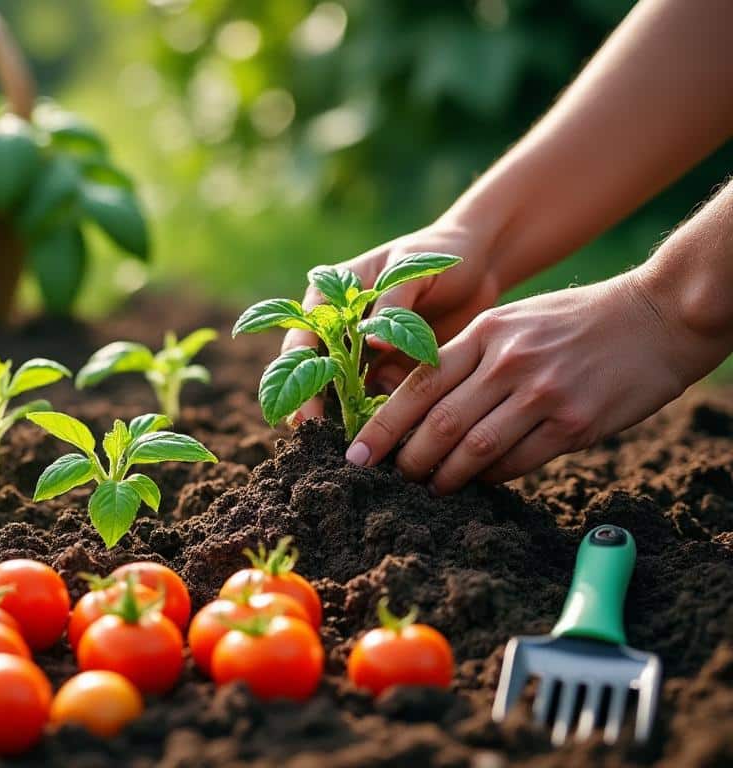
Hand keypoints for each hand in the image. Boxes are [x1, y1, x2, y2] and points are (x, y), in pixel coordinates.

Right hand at [283, 218, 503, 420]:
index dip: (296, 375)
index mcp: (330, 297)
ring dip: (345, 416)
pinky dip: (381, 416)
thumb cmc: (436, 254)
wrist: (477, 264)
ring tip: (356, 441)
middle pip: (313, 371)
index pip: (301, 338)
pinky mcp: (390, 369)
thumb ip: (392, 303)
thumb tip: (372, 345)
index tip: (304, 411)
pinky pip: (379, 397)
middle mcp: (339, 328)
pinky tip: (392, 433)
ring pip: (343, 391)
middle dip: (313, 406)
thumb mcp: (412, 268)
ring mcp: (363, 352)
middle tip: (319, 438)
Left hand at [345, 268, 702, 492]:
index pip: (418, 385)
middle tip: (393, 478)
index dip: (382, 425)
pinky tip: (480, 479)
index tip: (356, 454)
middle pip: (439, 423)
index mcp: (485, 333)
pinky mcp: (575, 422)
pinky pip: (518, 461)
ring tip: (432, 486)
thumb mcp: (511, 320)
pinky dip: (491, 476)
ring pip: (475, 448)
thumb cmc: (573, 321)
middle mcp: (508, 362)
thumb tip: (413, 400)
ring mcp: (543, 393)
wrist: (656, 317)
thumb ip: (465, 355)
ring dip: (446, 476)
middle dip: (408, 459)